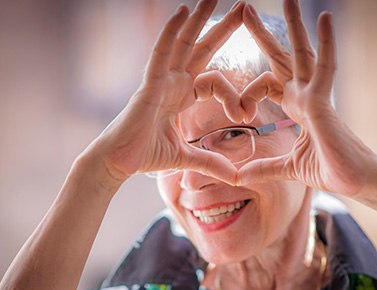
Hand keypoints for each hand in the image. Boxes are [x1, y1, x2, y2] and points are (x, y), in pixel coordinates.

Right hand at [82, 0, 244, 185]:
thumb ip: (211, 162)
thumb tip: (235, 175)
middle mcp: (173, 83)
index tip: (246, 115)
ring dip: (198, 19)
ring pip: (182, 44)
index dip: (233, 94)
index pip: (214, 81)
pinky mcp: (149, 86)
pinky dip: (172, 32)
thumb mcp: (187, 158)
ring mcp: (160, 81)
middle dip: (222, 29)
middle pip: (201, 49)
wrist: (119, 163)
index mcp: (182, 97)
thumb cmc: (146, 155)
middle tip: (242, 7)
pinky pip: (161, 53)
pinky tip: (183, 12)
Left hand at [237, 0, 376, 196]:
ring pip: (302, 53)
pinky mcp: (325, 103)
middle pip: (281, 59)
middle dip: (263, 35)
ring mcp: (316, 97)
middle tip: (246, 10)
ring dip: (293, 25)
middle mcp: (305, 97)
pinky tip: (323, 16)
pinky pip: (326, 67)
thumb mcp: (287, 168)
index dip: (247, 92)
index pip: (268, 84)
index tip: (239, 114)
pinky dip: (326, 43)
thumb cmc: (330, 170)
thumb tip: (238, 177)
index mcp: (296, 108)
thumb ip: (264, 168)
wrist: (356, 182)